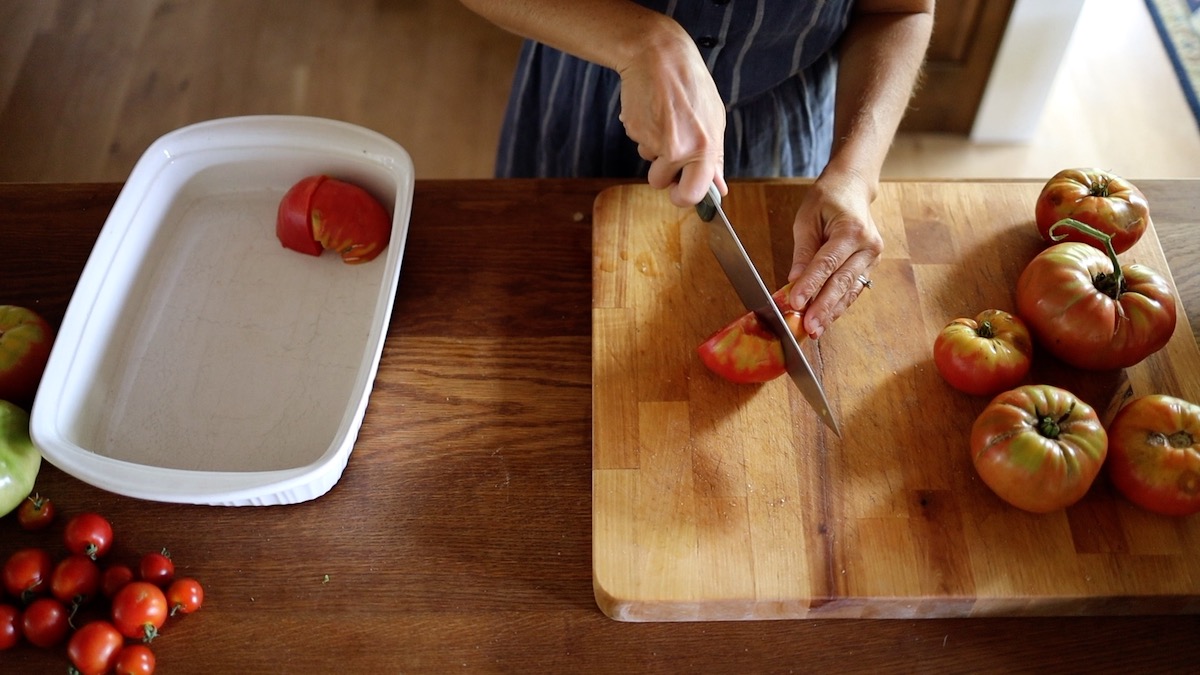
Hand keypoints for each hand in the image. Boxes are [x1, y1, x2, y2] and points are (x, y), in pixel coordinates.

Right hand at [617, 34, 726, 205]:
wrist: (660, 56)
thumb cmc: (690, 85)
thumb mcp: (713, 119)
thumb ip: (715, 157)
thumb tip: (719, 188)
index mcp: (705, 147)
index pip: (694, 194)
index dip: (685, 196)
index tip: (682, 190)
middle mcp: (681, 148)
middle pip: (663, 185)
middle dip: (664, 181)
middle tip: (667, 163)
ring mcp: (655, 141)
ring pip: (649, 163)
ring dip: (654, 150)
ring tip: (664, 122)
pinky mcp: (635, 131)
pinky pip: (640, 143)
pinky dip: (645, 132)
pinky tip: (653, 111)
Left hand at [785, 171, 883, 339]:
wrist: (852, 188)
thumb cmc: (827, 200)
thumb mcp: (806, 220)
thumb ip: (803, 252)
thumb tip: (795, 280)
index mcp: (852, 230)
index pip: (827, 264)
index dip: (811, 285)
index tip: (795, 303)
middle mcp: (868, 246)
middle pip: (842, 282)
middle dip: (824, 307)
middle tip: (809, 327)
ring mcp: (872, 257)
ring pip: (850, 290)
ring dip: (832, 312)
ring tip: (815, 330)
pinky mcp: (870, 266)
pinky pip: (853, 289)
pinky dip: (838, 305)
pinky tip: (826, 319)